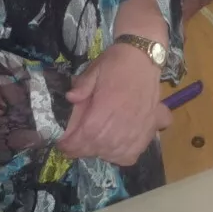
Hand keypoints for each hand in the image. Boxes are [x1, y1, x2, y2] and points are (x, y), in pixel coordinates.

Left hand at [58, 44, 171, 165]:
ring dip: (101, 153)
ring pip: (115, 154)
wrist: (144, 56)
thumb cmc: (117, 62)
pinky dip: (122, 155)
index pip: (85, 137)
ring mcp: (138, 127)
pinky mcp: (149, 128)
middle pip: (98, 148)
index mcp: (106, 108)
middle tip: (74, 145)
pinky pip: (133, 153)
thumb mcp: (95, 70)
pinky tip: (116, 148)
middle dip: (83, 149)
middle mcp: (122, 122)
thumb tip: (70, 98)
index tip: (63, 144)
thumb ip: (82, 86)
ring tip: (94, 145)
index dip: (72, 145)